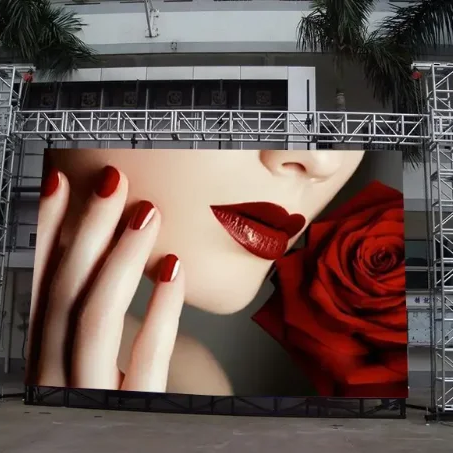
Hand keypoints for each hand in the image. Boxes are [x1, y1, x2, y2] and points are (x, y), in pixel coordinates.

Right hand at [26, 165, 184, 391]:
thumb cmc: (109, 406)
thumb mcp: (88, 361)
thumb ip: (86, 321)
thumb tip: (99, 259)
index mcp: (42, 359)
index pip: (39, 286)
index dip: (44, 234)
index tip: (57, 185)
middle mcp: (53, 378)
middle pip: (65, 293)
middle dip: (86, 231)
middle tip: (112, 182)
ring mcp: (89, 399)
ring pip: (96, 319)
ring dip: (121, 258)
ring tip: (147, 213)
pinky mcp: (133, 414)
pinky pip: (147, 360)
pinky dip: (161, 311)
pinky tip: (174, 271)